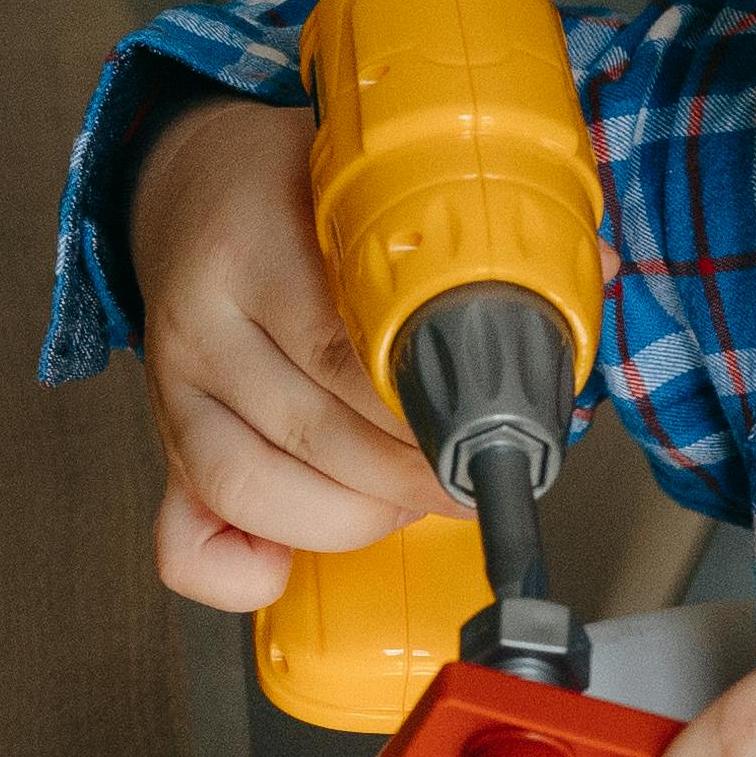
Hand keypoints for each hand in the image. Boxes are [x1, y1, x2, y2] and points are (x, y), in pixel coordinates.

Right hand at [131, 97, 455, 609]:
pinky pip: (183, 545)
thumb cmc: (285, 193)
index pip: (341, 352)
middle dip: (404, 478)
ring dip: (349, 518)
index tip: (481, 429)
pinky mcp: (164, 448)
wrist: (182, 185)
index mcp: (252, 245)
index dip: (421, 414)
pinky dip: (240, 576)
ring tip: (402, 503)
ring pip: (250, 489)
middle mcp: (201, 322)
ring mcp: (172, 393)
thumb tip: (592, 274)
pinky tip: (291, 562)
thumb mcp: (361, 180)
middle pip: (309, 432)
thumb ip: (465, 228)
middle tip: (457, 475)